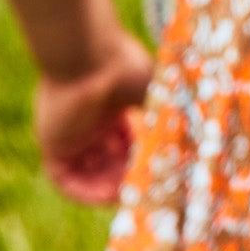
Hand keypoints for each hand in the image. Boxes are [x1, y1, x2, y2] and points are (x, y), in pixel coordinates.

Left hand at [35, 40, 152, 206]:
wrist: (87, 53)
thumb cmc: (124, 67)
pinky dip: (82, 190)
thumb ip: (168, 117)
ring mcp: (70, 131)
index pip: (125, 140)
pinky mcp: (51, 141)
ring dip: (106, 187)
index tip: (155, 170)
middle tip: (144, 189)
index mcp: (111, 104)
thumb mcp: (155, 94)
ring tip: (128, 195)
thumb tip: (198, 137)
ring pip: (87, 169)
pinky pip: (62, 176)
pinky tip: (106, 196)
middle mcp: (89, 119)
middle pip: (106, 159)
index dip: (140, 158)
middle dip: (125, 176)